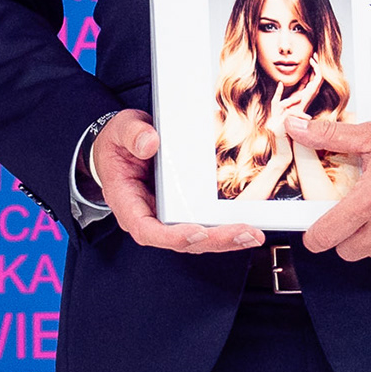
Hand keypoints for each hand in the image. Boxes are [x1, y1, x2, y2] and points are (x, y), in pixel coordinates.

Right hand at [89, 111, 261, 255]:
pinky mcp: (182, 211)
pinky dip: (225, 228)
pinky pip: (204, 226)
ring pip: (197, 239)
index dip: (173, 236)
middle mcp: (148, 217)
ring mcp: (166, 216)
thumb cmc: (117, 144)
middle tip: (244, 234)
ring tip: (253, 234)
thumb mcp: (120, 131)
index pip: (147, 230)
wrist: (120, 146)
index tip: (197, 232)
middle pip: (181, 240)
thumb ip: (132, 135)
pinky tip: (247, 226)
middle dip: (215, 240)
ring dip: (226, 239)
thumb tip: (150, 142)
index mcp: (127, 203)